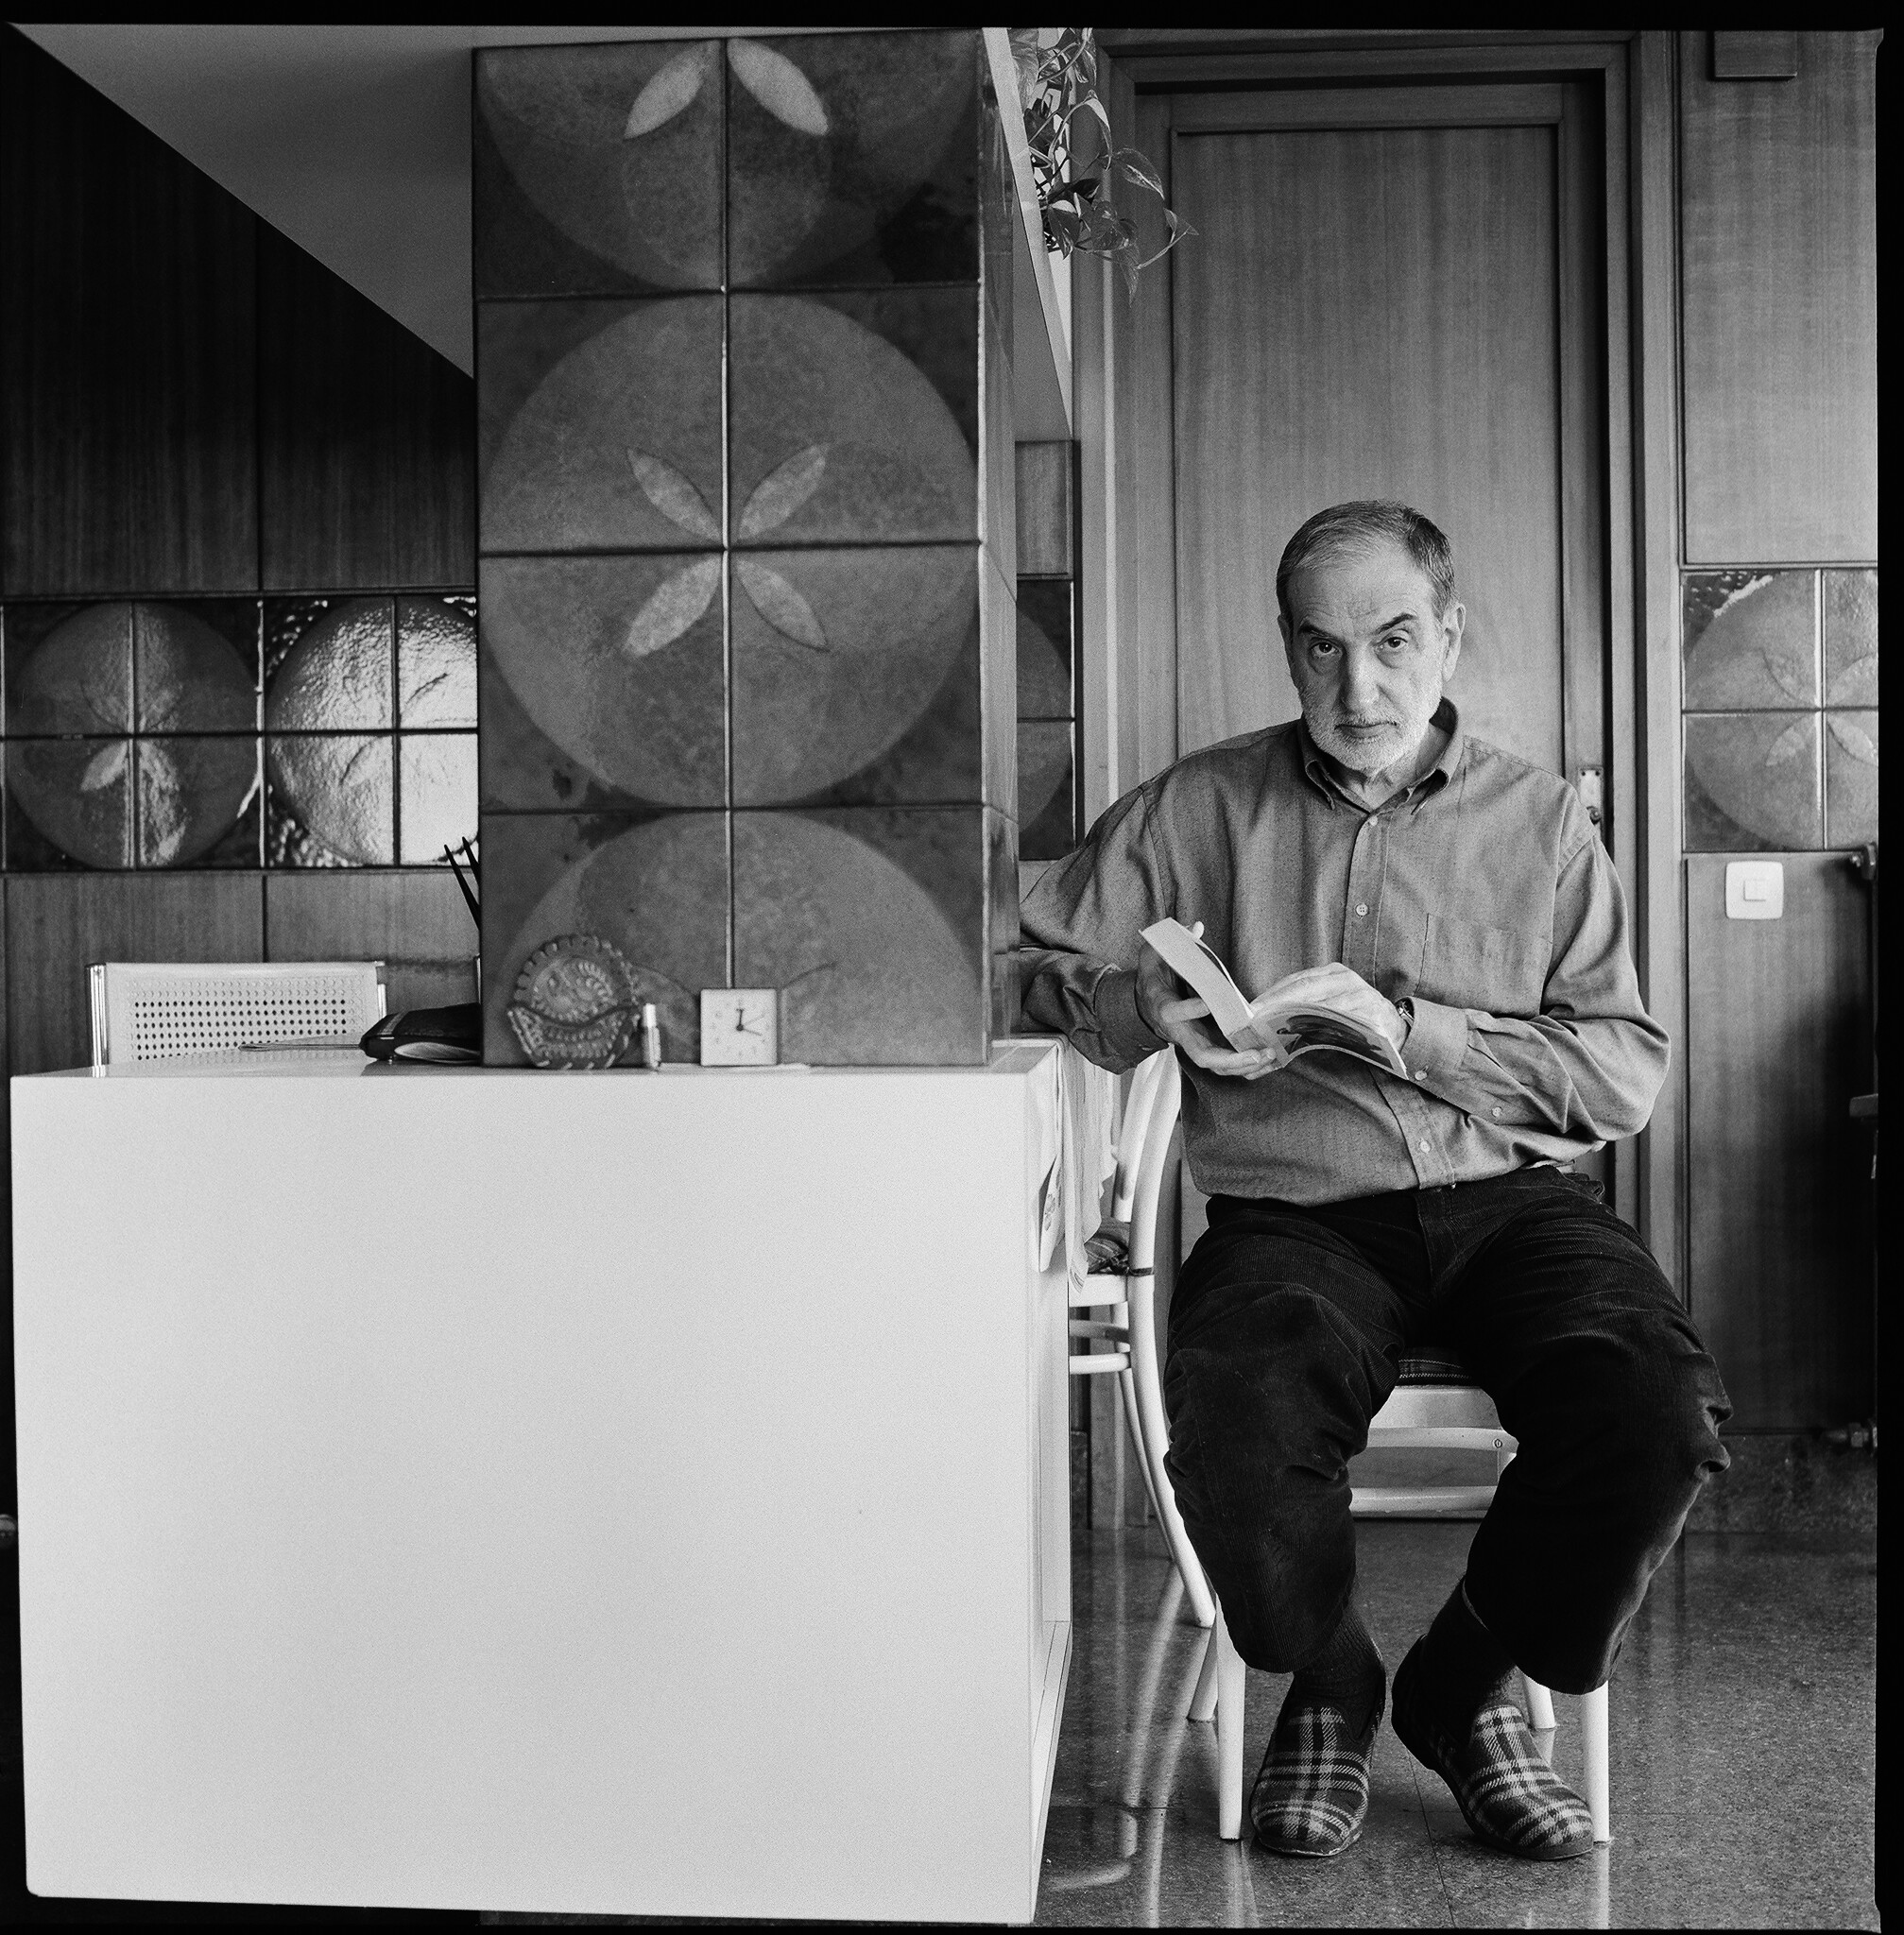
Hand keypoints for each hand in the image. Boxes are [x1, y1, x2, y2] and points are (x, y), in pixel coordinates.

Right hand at [1137, 931, 1285, 1080]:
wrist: (1145, 1005)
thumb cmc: (1153, 978)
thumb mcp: (1154, 955)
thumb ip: (1172, 943)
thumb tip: (1197, 927)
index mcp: (1165, 1007)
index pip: (1174, 1013)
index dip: (1189, 1010)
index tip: (1208, 1003)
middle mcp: (1180, 1032)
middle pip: (1201, 1054)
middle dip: (1229, 1058)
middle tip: (1255, 1052)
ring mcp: (1193, 1042)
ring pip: (1215, 1064)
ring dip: (1243, 1066)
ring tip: (1269, 1057)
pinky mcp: (1206, 1045)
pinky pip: (1225, 1064)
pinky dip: (1246, 1067)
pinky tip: (1268, 1061)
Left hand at [1251, 962, 1407, 1054]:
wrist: (1397, 1030)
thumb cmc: (1356, 1018)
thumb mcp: (1331, 1006)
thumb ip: (1306, 1007)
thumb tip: (1269, 1017)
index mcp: (1333, 973)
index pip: (1296, 981)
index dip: (1272, 993)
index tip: (1250, 1007)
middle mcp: (1346, 978)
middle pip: (1304, 989)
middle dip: (1276, 1003)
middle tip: (1254, 1017)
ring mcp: (1359, 993)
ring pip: (1320, 1004)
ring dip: (1293, 1017)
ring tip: (1271, 1028)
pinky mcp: (1370, 1013)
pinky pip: (1341, 1019)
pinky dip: (1320, 1026)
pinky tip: (1303, 1034)